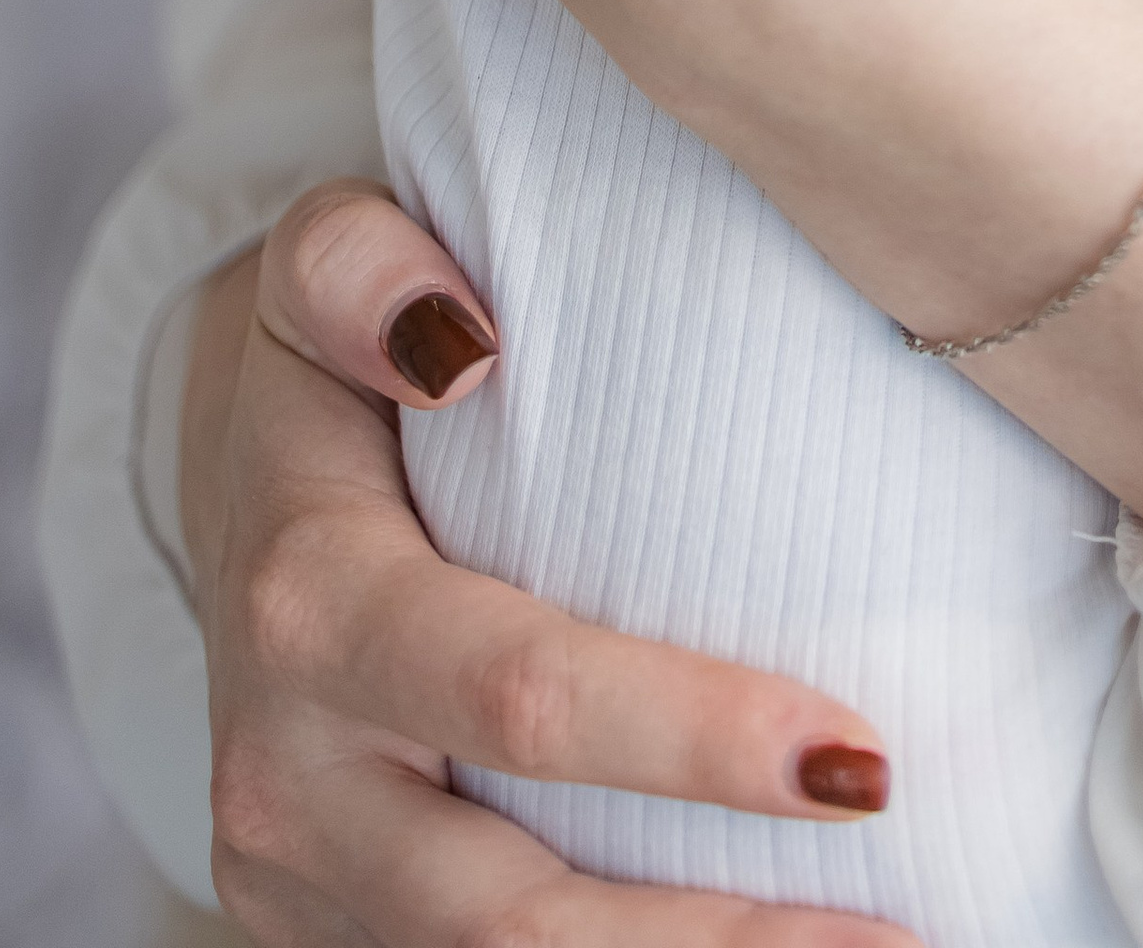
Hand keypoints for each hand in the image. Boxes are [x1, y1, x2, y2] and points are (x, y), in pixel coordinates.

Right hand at [186, 186, 912, 942]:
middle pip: (507, 910)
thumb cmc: (337, 358)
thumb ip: (362, 267)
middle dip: (713, 940)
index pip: (519, 691)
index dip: (689, 739)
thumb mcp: (321, 262)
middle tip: (905, 927)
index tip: (858, 757)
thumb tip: (461, 339)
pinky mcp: (334, 936)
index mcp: (307, 609)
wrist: (237, 480)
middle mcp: (285, 781)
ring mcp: (301, 882)